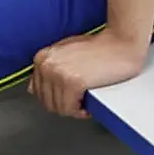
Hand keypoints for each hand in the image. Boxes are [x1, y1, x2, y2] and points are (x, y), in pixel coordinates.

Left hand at [27, 18, 149, 117]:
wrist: (122, 43)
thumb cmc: (99, 47)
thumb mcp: (67, 52)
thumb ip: (49, 68)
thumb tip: (32, 89)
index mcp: (42, 57)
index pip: (37, 92)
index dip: (55, 99)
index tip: (69, 98)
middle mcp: (47, 64)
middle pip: (47, 102)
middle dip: (64, 106)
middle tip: (80, 102)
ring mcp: (58, 74)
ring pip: (59, 108)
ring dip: (74, 110)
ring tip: (85, 102)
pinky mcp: (73, 82)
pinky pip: (71, 108)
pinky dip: (81, 111)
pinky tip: (88, 105)